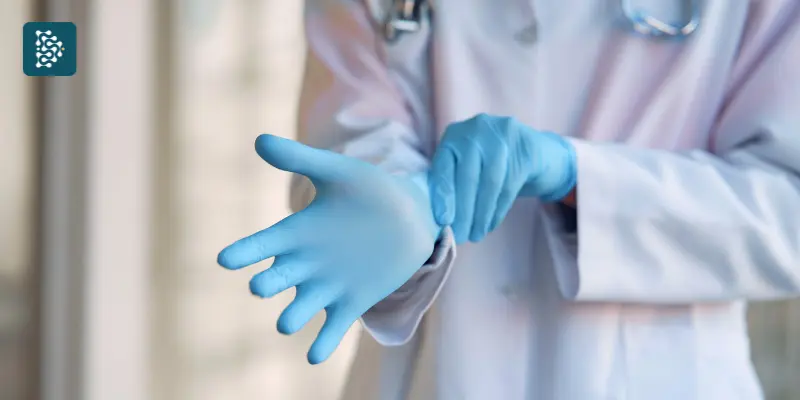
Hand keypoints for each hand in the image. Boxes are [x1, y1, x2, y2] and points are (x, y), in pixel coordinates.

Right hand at [217, 134, 440, 363]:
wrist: (412, 216)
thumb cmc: (371, 190)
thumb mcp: (339, 172)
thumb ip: (301, 160)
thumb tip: (258, 139)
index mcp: (298, 232)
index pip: (262, 244)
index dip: (245, 252)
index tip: (226, 258)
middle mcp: (306, 263)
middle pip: (275, 279)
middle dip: (266, 284)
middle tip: (262, 284)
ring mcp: (328, 285)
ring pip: (299, 309)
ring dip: (292, 317)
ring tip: (286, 322)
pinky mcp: (352, 302)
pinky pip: (333, 328)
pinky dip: (322, 344)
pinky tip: (315, 356)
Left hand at [429, 113, 575, 243]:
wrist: (532, 151)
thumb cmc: (488, 164)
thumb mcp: (466, 164)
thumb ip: (451, 181)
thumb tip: (439, 220)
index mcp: (455, 134)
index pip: (444, 166)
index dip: (443, 195)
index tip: (443, 221)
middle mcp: (477, 129)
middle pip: (468, 177)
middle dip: (463, 211)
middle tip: (460, 236)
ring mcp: (503, 136)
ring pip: (490, 183)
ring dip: (481, 215)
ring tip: (476, 235)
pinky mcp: (526, 149)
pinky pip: (510, 186)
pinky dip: (498, 210)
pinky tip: (491, 224)